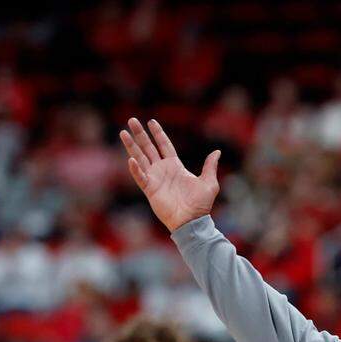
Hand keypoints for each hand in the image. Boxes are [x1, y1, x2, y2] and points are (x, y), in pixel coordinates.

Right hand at [119, 117, 220, 231]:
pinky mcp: (150, 190)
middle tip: (132, 120)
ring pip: (140, 158)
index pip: (164, 145)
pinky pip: (140, 177)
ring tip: (123, 133)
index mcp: (175, 166)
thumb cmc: (201, 204)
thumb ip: (210, 166)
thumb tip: (217, 152)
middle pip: (148, 148)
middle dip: (140, 134)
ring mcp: (155, 179)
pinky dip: (135, 169)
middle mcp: (162, 170)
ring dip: (131, 146)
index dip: (158, 133)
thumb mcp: (209, 182)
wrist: (193, 221)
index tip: (151, 121)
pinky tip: (131, 159)